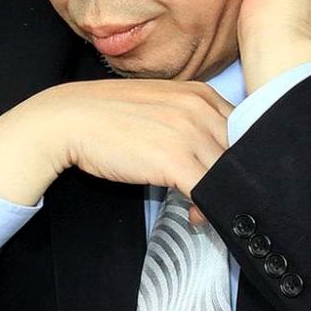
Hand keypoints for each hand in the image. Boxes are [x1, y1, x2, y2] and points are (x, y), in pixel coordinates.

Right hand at [0, 80, 231, 218]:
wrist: (68, 119)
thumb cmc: (106, 116)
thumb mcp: (158, 106)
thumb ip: (188, 120)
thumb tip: (207, 153)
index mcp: (199, 93)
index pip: (242, 128)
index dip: (238, 158)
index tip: (227, 177)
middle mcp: (200, 109)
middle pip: (240, 153)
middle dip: (234, 180)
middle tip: (219, 199)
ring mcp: (189, 132)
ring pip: (227, 174)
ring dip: (221, 198)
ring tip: (202, 211)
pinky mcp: (175, 159)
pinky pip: (208, 191)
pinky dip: (207, 209)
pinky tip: (195, 217)